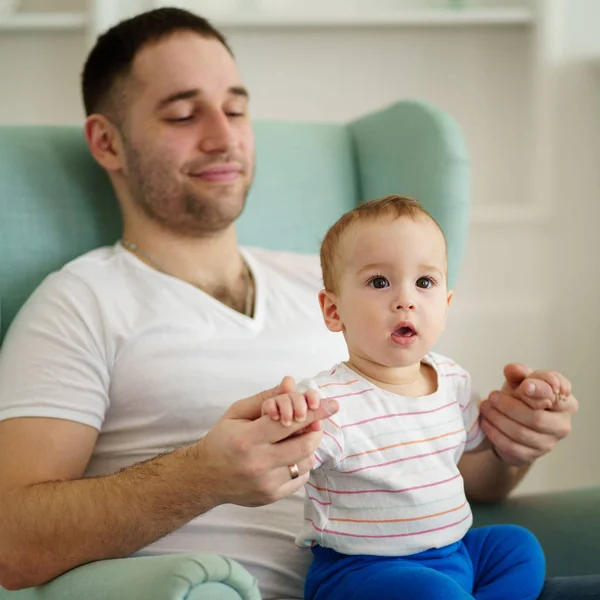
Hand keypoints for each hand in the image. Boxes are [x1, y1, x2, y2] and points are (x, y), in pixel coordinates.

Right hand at [200, 376, 338, 506]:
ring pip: (306, 462)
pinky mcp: (271, 496)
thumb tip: (290, 383)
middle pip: (304, 445)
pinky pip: (300, 478)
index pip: (288, 423)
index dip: (313, 412)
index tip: (332, 405)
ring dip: (308, 447)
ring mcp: (266, 483)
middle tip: (314, 422)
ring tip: (295, 439)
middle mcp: (258, 463)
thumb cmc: (222, 439)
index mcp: (247, 439)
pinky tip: (288, 457)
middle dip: (315, 429)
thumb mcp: (238, 412)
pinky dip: (300, 464)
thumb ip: (266, 398)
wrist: (205, 477)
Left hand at [480, 363, 577, 465]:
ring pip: (521, 433)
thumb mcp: (520, 381)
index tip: (523, 386)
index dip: (540, 391)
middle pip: (537, 418)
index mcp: (565, 402)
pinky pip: (511, 446)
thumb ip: (518, 373)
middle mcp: (562, 425)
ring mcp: (548, 443)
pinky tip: (485, 422)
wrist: (511, 422)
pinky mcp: (530, 456)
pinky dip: (494, 433)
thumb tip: (512, 369)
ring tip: (485, 407)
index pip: (556, 396)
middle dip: (510, 407)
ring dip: (498, 419)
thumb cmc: (521, 398)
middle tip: (492, 397)